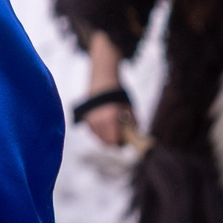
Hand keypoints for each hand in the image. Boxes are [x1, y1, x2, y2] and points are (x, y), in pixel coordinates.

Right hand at [79, 31, 137, 147]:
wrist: (103, 77)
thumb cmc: (118, 92)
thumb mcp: (130, 107)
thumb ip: (134, 122)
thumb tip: (137, 135)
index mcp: (111, 118)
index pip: (113, 141)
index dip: (120, 144)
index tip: (125, 143)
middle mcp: (98, 120)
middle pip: (104, 141)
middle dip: (113, 142)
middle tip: (121, 139)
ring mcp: (89, 118)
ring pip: (97, 136)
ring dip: (105, 137)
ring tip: (113, 131)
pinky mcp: (84, 115)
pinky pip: (91, 130)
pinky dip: (97, 131)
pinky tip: (105, 127)